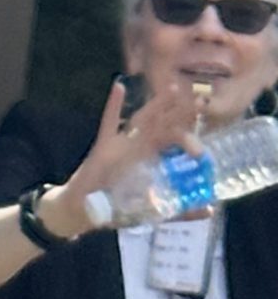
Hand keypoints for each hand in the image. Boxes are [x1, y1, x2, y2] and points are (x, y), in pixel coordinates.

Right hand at [48, 76, 205, 235]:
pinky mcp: (103, 145)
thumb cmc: (119, 207)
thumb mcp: (155, 211)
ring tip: (174, 89)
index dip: (191, 136)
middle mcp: (141, 147)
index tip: (205, 145)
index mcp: (153, 159)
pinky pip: (109, 121)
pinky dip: (114, 105)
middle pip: (164, 125)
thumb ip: (181, 211)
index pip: (176, 142)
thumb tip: (210, 208)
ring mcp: (122, 143)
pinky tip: (119, 87)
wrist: (89, 210)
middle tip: (203, 101)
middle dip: (183, 113)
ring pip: (143, 120)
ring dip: (157, 105)